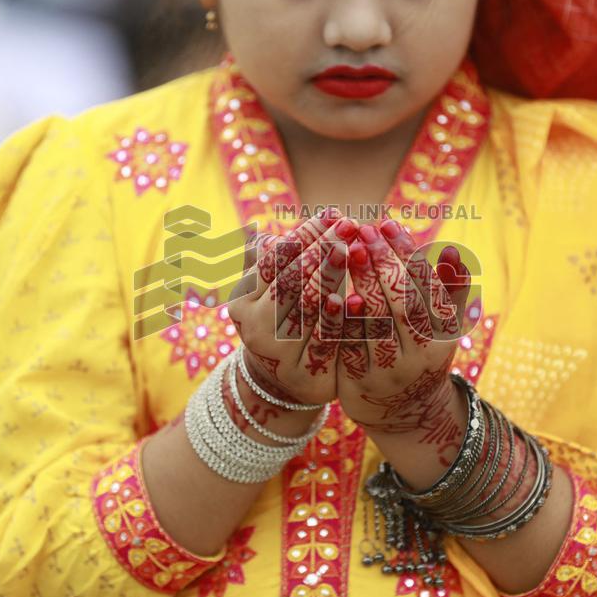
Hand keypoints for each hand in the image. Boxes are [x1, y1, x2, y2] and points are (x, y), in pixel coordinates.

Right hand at [227, 210, 358, 406]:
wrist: (284, 382)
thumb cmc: (284, 321)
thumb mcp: (272, 292)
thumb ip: (275, 263)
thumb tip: (258, 232)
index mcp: (244, 299)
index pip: (274, 259)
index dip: (304, 235)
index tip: (332, 214)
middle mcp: (254, 325)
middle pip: (289, 280)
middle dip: (320, 249)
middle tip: (348, 225)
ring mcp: (276, 352)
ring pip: (305, 308)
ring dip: (329, 276)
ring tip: (350, 250)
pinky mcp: (303, 375)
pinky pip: (323, 342)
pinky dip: (337, 319)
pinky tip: (352, 298)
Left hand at [336, 219, 470, 459]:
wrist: (403, 411)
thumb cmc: (420, 351)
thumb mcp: (441, 325)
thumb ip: (446, 288)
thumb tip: (450, 251)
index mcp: (443, 334)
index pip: (427, 286)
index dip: (407, 253)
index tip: (387, 224)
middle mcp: (420, 354)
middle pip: (401, 302)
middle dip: (382, 263)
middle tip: (363, 231)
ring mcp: (389, 369)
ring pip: (375, 321)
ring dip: (361, 284)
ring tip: (347, 251)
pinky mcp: (359, 380)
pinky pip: (349, 343)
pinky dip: (342, 317)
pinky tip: (333, 292)